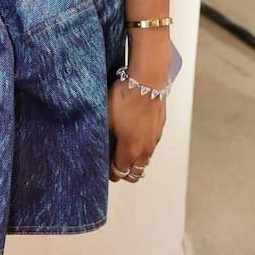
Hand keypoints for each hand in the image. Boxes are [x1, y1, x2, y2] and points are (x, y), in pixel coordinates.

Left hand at [109, 40, 172, 182]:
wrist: (146, 82)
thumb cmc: (123, 99)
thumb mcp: (104, 119)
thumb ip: (102, 138)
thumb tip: (95, 147)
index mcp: (130, 149)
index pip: (120, 171)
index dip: (110, 173)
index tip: (103, 169)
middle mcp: (145, 148)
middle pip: (136, 172)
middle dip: (124, 172)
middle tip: (113, 166)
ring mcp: (154, 139)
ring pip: (145, 160)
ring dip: (135, 161)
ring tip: (123, 154)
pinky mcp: (159, 129)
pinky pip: (151, 146)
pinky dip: (143, 148)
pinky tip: (133, 138)